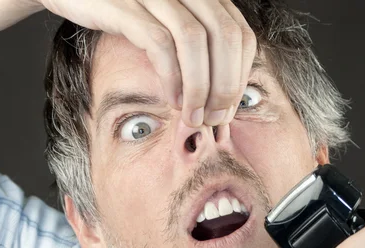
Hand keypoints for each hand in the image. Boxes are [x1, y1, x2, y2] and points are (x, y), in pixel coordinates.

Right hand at [38, 0, 255, 126]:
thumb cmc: (124, 13)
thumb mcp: (169, 26)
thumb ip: (197, 49)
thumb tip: (222, 97)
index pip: (241, 35)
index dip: (241, 75)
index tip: (230, 107)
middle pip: (225, 37)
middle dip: (226, 85)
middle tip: (215, 118)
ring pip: (195, 40)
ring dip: (200, 86)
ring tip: (194, 115)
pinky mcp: (126, 3)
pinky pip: (159, 42)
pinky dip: (171, 76)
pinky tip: (171, 99)